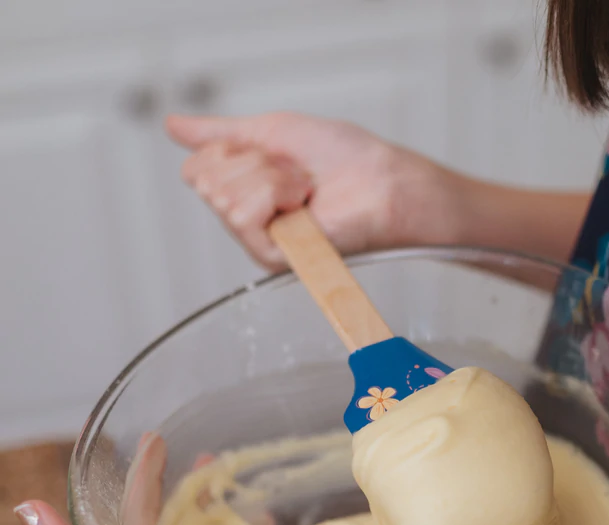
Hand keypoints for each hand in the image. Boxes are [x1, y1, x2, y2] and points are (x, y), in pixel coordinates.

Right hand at [167, 112, 464, 270]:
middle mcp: (247, 221)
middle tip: (294, 175)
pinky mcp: (273, 258)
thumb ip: (220, 133)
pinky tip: (303, 206)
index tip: (275, 154)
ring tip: (304, 190)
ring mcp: (258, 242)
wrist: (379, 181)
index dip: (232, 149)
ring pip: (222, 198)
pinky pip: (242, 216)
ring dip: (270, 179)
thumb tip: (172, 125)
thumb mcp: (272, 131)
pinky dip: (275, 195)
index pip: (196, 168)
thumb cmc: (342, 158)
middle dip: (253, 163)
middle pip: (204, 181)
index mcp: (244, 192)